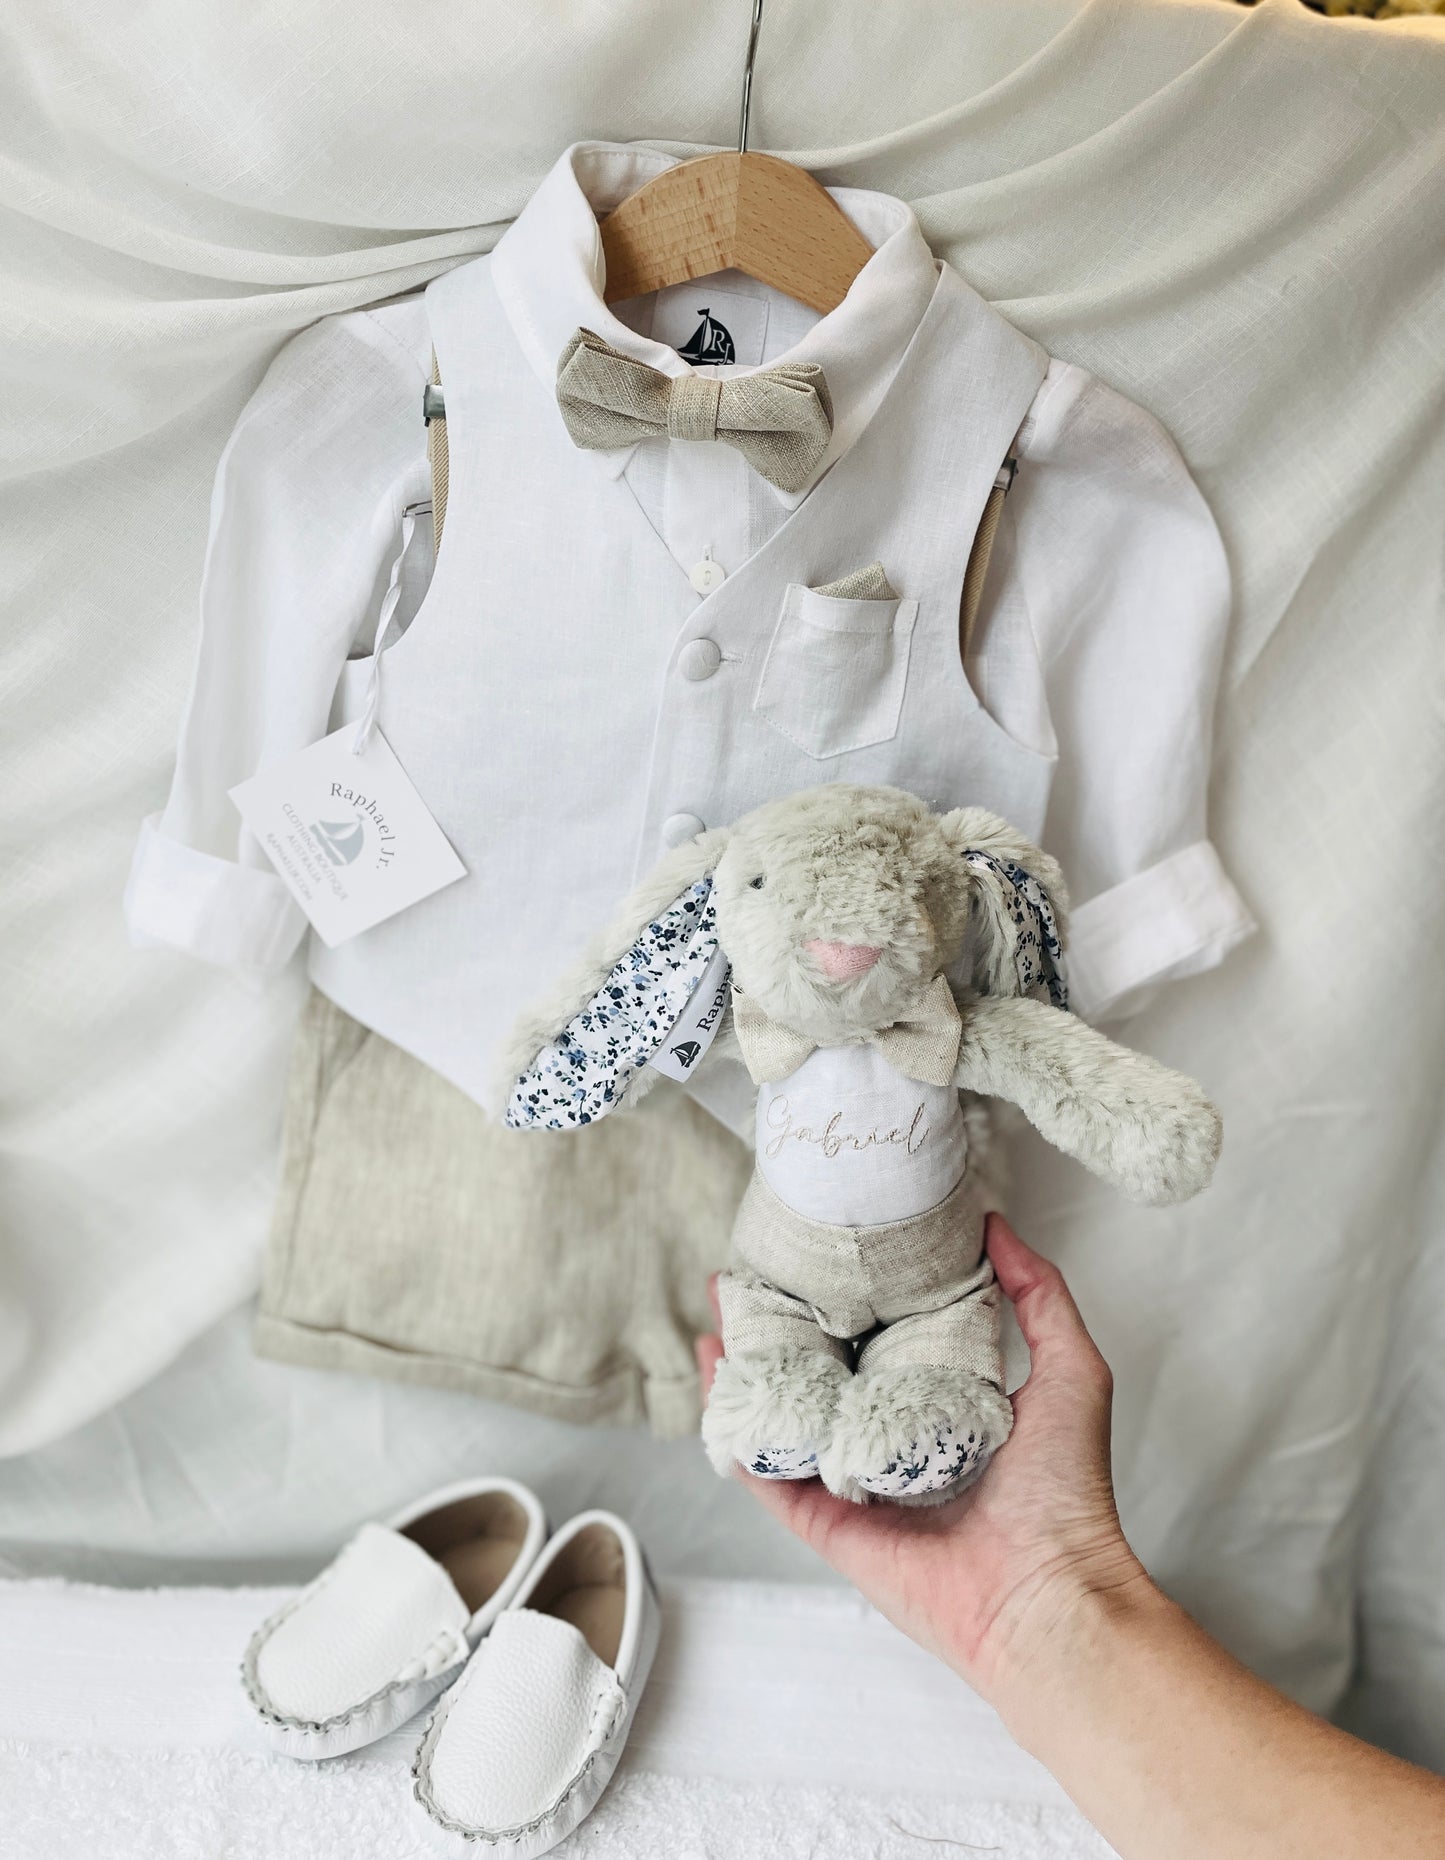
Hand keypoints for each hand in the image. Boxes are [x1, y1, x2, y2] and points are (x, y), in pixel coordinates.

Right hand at [696, 1214, 1151, 1709]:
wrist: (1048, 1594)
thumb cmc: (1068, 1494)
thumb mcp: (1072, 1371)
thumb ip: (1041, 1296)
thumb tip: (995, 1228)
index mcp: (947, 1412)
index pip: (885, 1345)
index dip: (852, 1300)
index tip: (825, 1255)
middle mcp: (896, 1445)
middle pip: (823, 1377)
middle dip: (785, 1328)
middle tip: (753, 1278)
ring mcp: (856, 1486)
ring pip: (785, 1418)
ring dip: (748, 1369)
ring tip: (720, 1315)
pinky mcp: (827, 1525)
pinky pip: (768, 1470)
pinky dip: (735, 1426)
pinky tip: (715, 1377)